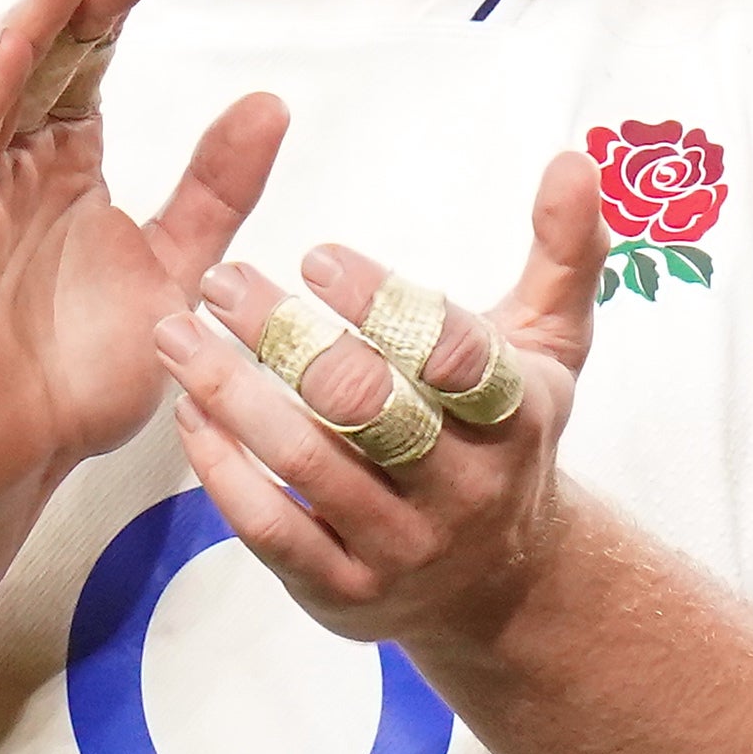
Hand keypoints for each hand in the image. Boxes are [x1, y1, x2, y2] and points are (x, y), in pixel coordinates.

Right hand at [0, 0, 282, 537]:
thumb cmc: (82, 370)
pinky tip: (6, 58)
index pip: (86, 64)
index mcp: (64, 166)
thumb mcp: (178, 268)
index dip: (112, 7)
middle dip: (78, 0)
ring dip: (25, 31)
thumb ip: (217, 190)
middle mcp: (11, 171)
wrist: (21, 461)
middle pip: (40, 63)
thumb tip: (270, 103)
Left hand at [151, 146, 609, 659]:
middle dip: (287, 339)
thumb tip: (576, 159)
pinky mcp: (345, 594)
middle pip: (370, 408)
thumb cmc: (507, 435)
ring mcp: (405, 547)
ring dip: (231, 394)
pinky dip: (223, 469)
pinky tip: (189, 413)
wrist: (503, 585)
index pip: (452, 354)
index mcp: (516, 416)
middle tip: (221, 282)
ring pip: (309, 466)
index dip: (384, 304)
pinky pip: (272, 530)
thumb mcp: (550, 347)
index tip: (317, 257)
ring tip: (176, 333)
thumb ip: (564, 251)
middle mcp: (468, 488)